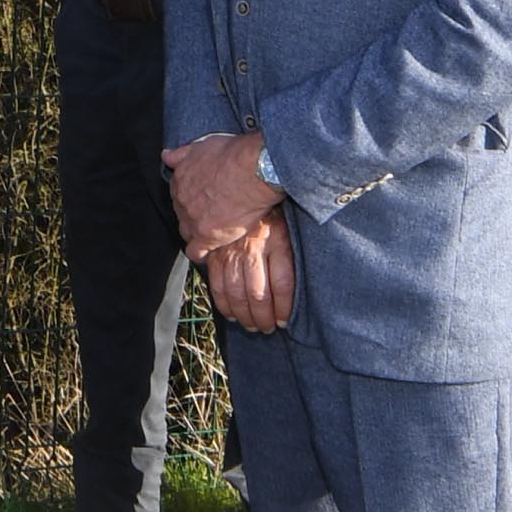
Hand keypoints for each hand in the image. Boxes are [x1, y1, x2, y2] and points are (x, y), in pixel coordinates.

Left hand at [164, 129, 280, 255]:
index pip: (179, 194)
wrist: (254, 171)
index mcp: (180, 178)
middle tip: (213, 213)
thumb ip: (182, 154)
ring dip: (197, 232)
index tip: (203, 199)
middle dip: (194, 214)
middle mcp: (182, 199)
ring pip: (187, 232)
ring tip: (214, 231)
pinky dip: (201, 253)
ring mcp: (192, 219)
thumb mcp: (203, 146)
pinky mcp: (206, 236)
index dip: (192, 198)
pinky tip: (208, 252)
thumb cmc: (235, 154)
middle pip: (183, 213)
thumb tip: (166, 156)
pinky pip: (195, 251)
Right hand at [201, 214, 294, 331]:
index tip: (284, 321)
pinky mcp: (214, 252)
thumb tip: (297, 285)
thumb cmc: (270, 206)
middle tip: (267, 329)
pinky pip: (217, 284)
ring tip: (252, 326)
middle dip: (264, 318)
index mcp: (277, 240)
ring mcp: (231, 251)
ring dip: (245, 316)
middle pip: (259, 294)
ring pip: (237, 293)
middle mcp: (254, 248)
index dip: (284, 308)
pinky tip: (232, 314)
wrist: (242, 182)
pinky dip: (224, 304)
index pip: (283, 284)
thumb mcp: (289, 222)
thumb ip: (291, 251)